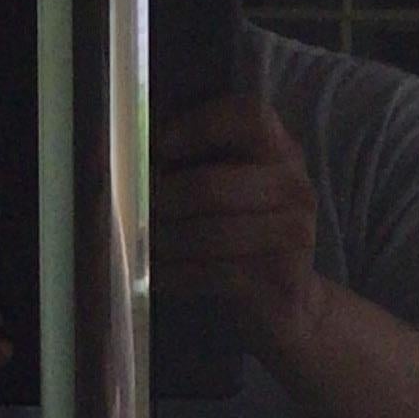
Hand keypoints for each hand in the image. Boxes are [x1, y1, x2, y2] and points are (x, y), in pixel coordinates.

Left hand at [152, 92, 326, 358]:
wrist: (291, 300)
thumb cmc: (243, 232)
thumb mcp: (231, 185)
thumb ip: (192, 161)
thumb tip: (122, 153)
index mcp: (282, 151)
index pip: (250, 116)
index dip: (199, 126)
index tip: (159, 147)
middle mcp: (295, 187)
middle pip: (212, 185)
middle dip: (162, 200)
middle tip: (132, 209)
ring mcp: (293, 234)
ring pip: (208, 234)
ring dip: (163, 241)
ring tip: (139, 243)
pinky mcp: (280, 279)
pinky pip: (211, 273)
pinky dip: (174, 274)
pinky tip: (155, 275)